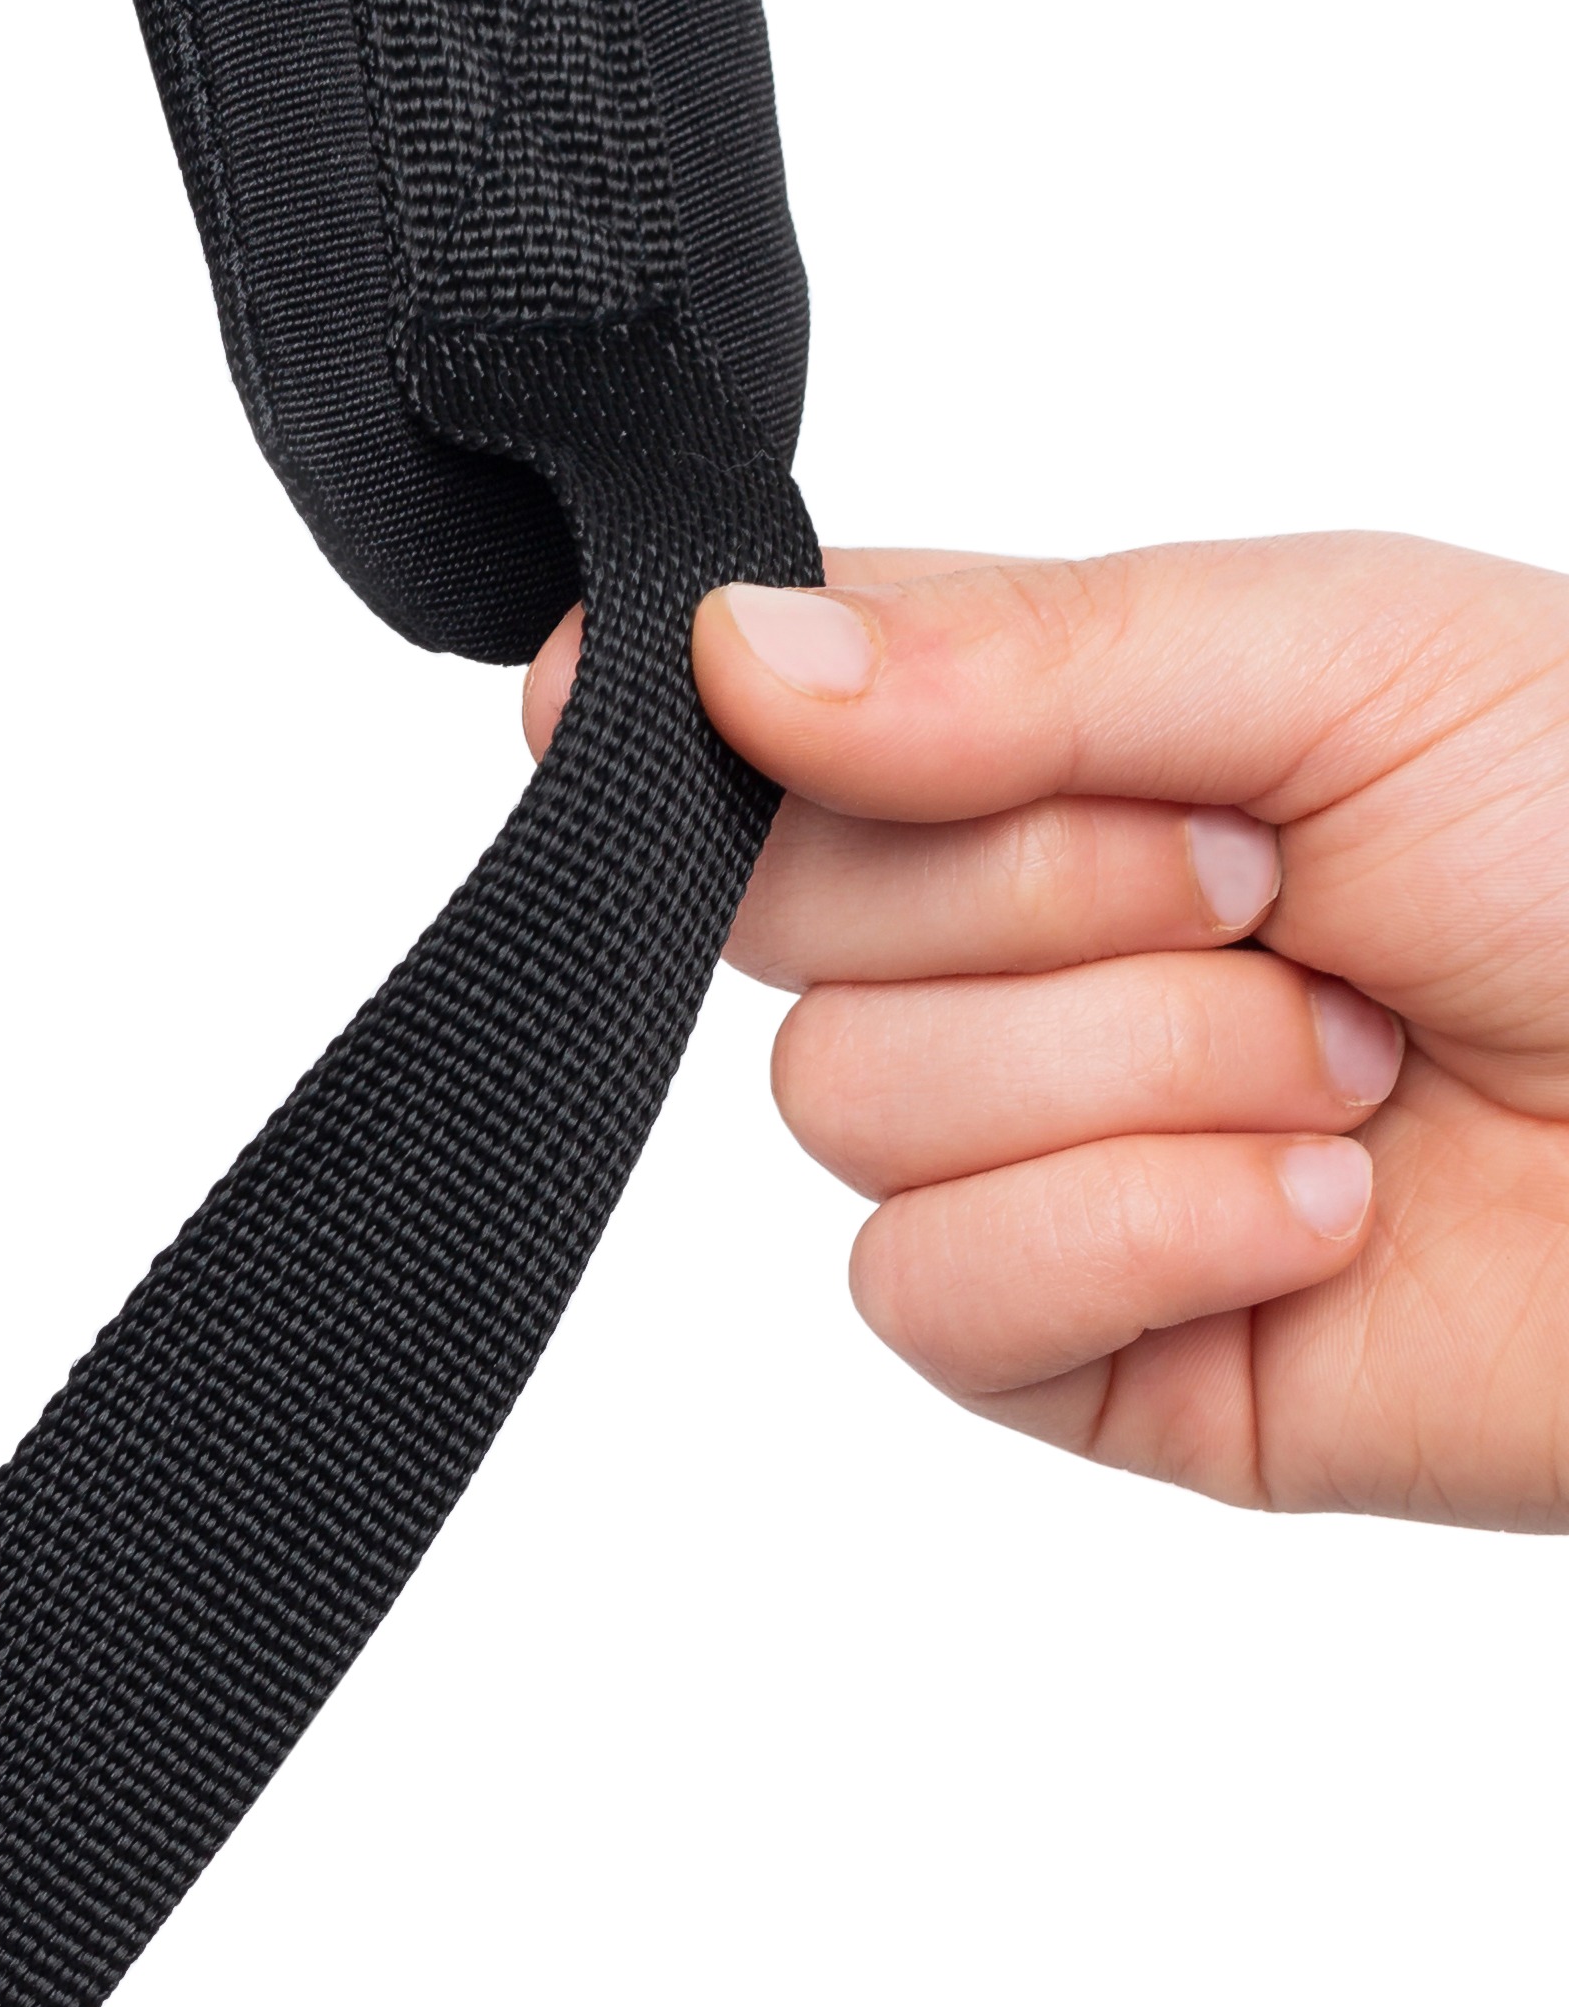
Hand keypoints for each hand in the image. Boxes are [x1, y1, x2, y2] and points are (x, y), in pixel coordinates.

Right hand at [526, 534, 1568, 1517]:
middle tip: (1277, 891)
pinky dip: (1140, 1231)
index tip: (654, 692)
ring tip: (1352, 1069)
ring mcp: (1034, 1162)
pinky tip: (1318, 1215)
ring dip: (1136, 1070)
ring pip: (852, 1105)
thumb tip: (716, 656)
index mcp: (1073, 757)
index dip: (717, 712)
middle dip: (1043, 889)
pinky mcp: (1069, 1356)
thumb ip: (1019, 650)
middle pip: (786, 921)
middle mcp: (1025, 959)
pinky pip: (930, 1287)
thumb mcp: (1347, 660)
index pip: (781, 720)